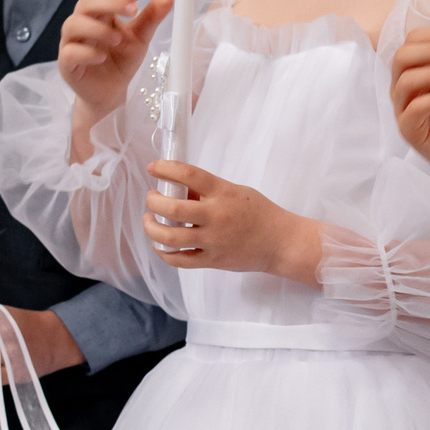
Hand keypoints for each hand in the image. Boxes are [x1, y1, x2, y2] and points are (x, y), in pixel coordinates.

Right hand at [58, 0, 174, 137]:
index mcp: (99, 13)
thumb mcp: (140, 38)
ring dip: (97, 28)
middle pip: (86, 2)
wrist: (111, 92)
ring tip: (118, 39)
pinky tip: (103, 57)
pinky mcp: (67, 65)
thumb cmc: (121, 61)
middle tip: (133, 10)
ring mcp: (71, 43)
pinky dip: (86, 53)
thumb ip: (150, 18)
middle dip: (109, 2)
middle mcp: (82, 24)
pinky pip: (69, 53)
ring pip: (73, 24)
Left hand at [142, 160, 321, 283]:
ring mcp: (213, 241)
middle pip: (172, 207)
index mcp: (223, 192)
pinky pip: (180, 260)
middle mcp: (216, 216)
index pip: (189, 174)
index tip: (153, 167)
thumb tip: (176, 190)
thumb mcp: (235, 191)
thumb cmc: (258, 213)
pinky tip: (159, 244)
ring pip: (170, 236)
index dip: (165, 168)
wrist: (280, 242)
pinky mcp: (212, 261)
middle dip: (153, 200)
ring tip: (149, 219)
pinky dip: (164, 252)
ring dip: (151, 226)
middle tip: (151, 198)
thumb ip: (207, 191)